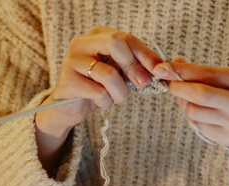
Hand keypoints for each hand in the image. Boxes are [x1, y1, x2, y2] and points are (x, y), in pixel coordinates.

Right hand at [36, 26, 164, 175]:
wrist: (69, 107)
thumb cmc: (97, 87)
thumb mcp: (119, 73)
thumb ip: (136, 67)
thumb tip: (161, 70)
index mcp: (97, 35)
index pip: (127, 39)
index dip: (146, 55)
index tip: (160, 71)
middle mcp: (82, 43)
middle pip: (115, 43)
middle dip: (133, 65)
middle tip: (142, 84)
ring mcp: (72, 61)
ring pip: (108, 74)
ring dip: (120, 92)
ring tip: (115, 98)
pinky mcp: (67, 81)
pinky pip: (98, 92)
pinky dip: (105, 101)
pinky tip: (99, 102)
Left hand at [154, 59, 228, 154]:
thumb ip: (207, 72)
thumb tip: (175, 64)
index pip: (208, 75)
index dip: (182, 72)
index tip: (162, 68)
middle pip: (200, 96)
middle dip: (178, 88)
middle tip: (169, 83)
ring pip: (195, 113)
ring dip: (186, 104)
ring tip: (193, 99)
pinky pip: (200, 127)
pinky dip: (196, 118)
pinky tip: (205, 113)